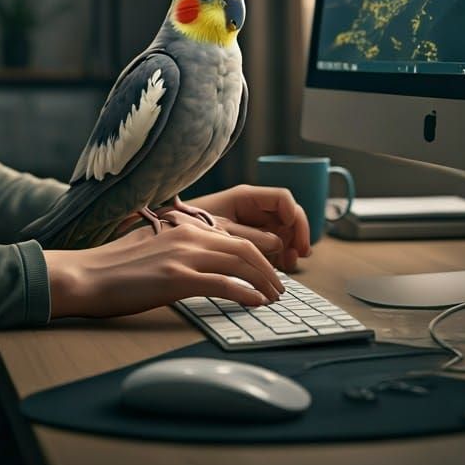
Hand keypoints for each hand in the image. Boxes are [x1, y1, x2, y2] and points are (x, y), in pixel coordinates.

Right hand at [43, 220, 285, 318]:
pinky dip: (245, 294)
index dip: (256, 254)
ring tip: (275, 298)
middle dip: (268, 268)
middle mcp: (187, 236)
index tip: (267, 271)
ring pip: (240, 263)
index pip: (232, 237)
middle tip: (280, 288)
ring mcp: (183, 256)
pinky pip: (223, 284)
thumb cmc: (114, 268)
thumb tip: (201, 264)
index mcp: (182, 226)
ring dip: (264, 282)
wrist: (85, 276)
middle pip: (244, 248)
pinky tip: (255, 303)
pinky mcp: (176, 279)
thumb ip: (179, 249)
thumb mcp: (153, 248)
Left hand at [181, 184, 310, 271]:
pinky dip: (280, 256)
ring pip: (283, 233)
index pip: (282, 198)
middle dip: (297, 234)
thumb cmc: (188, 225)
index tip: (294, 234)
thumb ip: (249, 235)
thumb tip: (278, 242)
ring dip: (291, 247)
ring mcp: (253, 224)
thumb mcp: (220, 230)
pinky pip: (273, 247)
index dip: (293, 214)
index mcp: (246, 197)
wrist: (166, 235)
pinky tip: (279, 267)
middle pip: (288, 216)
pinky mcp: (249, 241)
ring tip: (289, 265)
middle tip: (299, 255)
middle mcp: (253, 209)